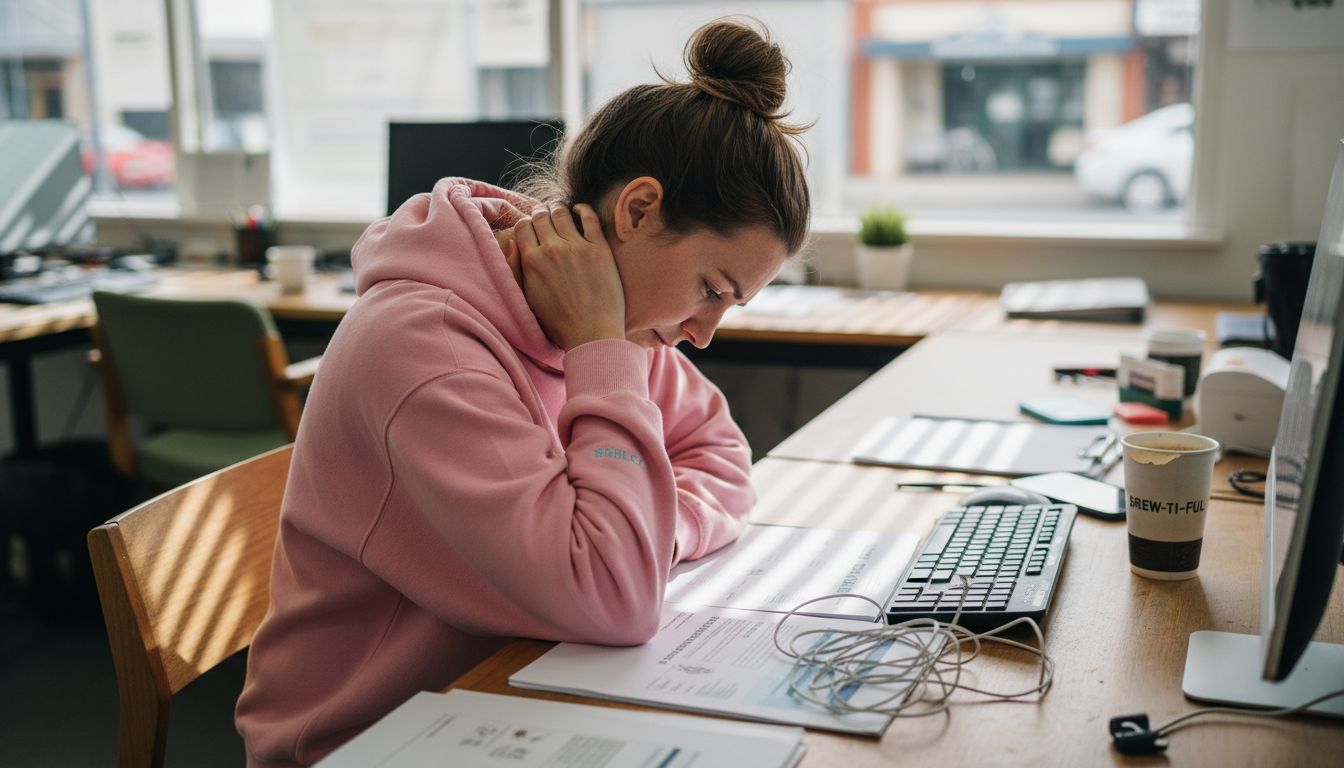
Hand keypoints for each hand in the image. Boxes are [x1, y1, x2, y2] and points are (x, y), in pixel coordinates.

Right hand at [512, 204, 625, 350]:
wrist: (592, 333)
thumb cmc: (558, 322)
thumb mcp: (526, 298)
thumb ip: (516, 269)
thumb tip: (513, 243)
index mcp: (532, 261)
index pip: (523, 225)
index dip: (526, 223)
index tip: (532, 227)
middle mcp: (552, 249)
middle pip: (541, 215)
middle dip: (541, 213)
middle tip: (546, 217)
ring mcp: (577, 247)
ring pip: (562, 212)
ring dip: (558, 209)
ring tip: (561, 213)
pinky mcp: (599, 249)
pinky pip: (590, 217)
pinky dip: (582, 209)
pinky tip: (580, 211)